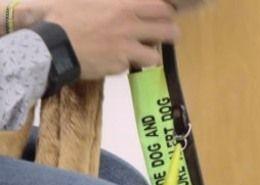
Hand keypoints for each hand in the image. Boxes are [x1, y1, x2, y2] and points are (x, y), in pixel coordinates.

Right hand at [15, 0, 178, 78]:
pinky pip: (132, 67)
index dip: (167, 13)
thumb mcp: (85, 0)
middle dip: (172, 35)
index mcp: (124, 7)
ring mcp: (127, 49)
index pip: (161, 8)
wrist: (50, 44)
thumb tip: (120, 4)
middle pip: (169, 32)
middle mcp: (130, 27)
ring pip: (156, 56)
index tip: (165, 16)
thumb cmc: (63, 16)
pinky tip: (114, 60)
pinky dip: (126, 65)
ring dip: (151, 55)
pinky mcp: (119, 66)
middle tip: (167, 36)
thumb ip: (108, 2)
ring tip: (142, 54)